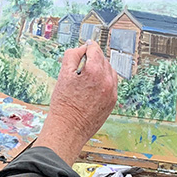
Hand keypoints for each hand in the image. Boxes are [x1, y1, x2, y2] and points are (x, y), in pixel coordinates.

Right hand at [33, 41, 117, 165]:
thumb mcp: (64, 75)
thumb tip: (82, 48)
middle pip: (103, 60)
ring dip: (101, 69)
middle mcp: (107, 81)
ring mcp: (112, 92)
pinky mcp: (113, 102)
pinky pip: (112, 84)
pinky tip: (93, 85)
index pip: (95, 50)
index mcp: (95, 72)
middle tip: (82, 62)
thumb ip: (73, 56)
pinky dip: (105, 81)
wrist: (68, 129)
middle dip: (93, 58)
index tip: (85, 47)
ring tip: (87, 75)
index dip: (88, 47)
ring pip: (110, 71)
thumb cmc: (63, 103)